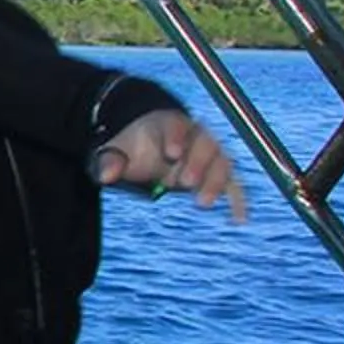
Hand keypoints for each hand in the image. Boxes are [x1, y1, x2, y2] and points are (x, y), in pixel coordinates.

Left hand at [94, 112, 248, 222]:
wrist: (150, 146)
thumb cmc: (133, 147)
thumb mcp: (117, 151)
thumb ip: (111, 160)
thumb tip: (105, 177)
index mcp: (170, 124)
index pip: (177, 127)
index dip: (177, 138)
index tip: (172, 153)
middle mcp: (196, 136)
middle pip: (206, 144)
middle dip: (197, 163)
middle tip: (185, 183)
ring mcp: (210, 154)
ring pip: (222, 163)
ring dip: (215, 182)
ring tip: (201, 202)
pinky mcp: (217, 173)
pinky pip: (233, 185)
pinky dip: (237, 201)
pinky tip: (238, 219)